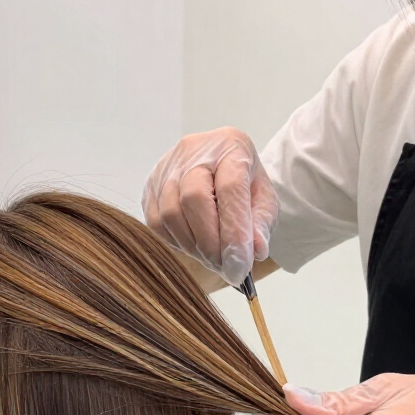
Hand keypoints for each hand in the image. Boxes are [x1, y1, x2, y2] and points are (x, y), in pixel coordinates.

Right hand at [142, 127, 278, 285]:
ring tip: (213, 258)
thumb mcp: (264, 200)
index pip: (230, 189)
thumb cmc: (244, 184)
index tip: (240, 268)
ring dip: (193, 247)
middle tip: (224, 267)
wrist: (219, 168)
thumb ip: (261, 224)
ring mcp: (167, 166)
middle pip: (194, 199)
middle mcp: (195, 150)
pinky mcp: (150, 185)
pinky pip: (157, 222)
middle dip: (210, 244)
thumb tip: (256, 251)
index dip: (234, 233)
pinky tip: (194, 245)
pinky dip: (177, 242)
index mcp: (231, 147)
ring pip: (171, 214)